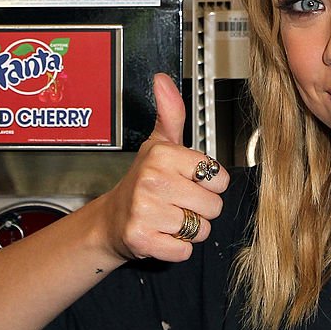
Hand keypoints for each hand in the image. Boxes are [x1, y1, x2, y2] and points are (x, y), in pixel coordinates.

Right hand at [96, 72, 229, 263]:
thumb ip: (171, 112)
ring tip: (168, 218)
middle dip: (200, 209)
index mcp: (163, 155)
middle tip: (177, 202)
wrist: (112, 220)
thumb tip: (162, 79)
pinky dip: (177, 248)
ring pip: (200, 229)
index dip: (208, 183)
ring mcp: (146, 210)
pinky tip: (161, 235)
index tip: (189, 181)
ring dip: (189, 229)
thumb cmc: (143, 181)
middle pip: (213, 206)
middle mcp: (153, 180)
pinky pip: (184, 250)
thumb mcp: (159, 143)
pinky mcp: (142, 239)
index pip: (218, 176)